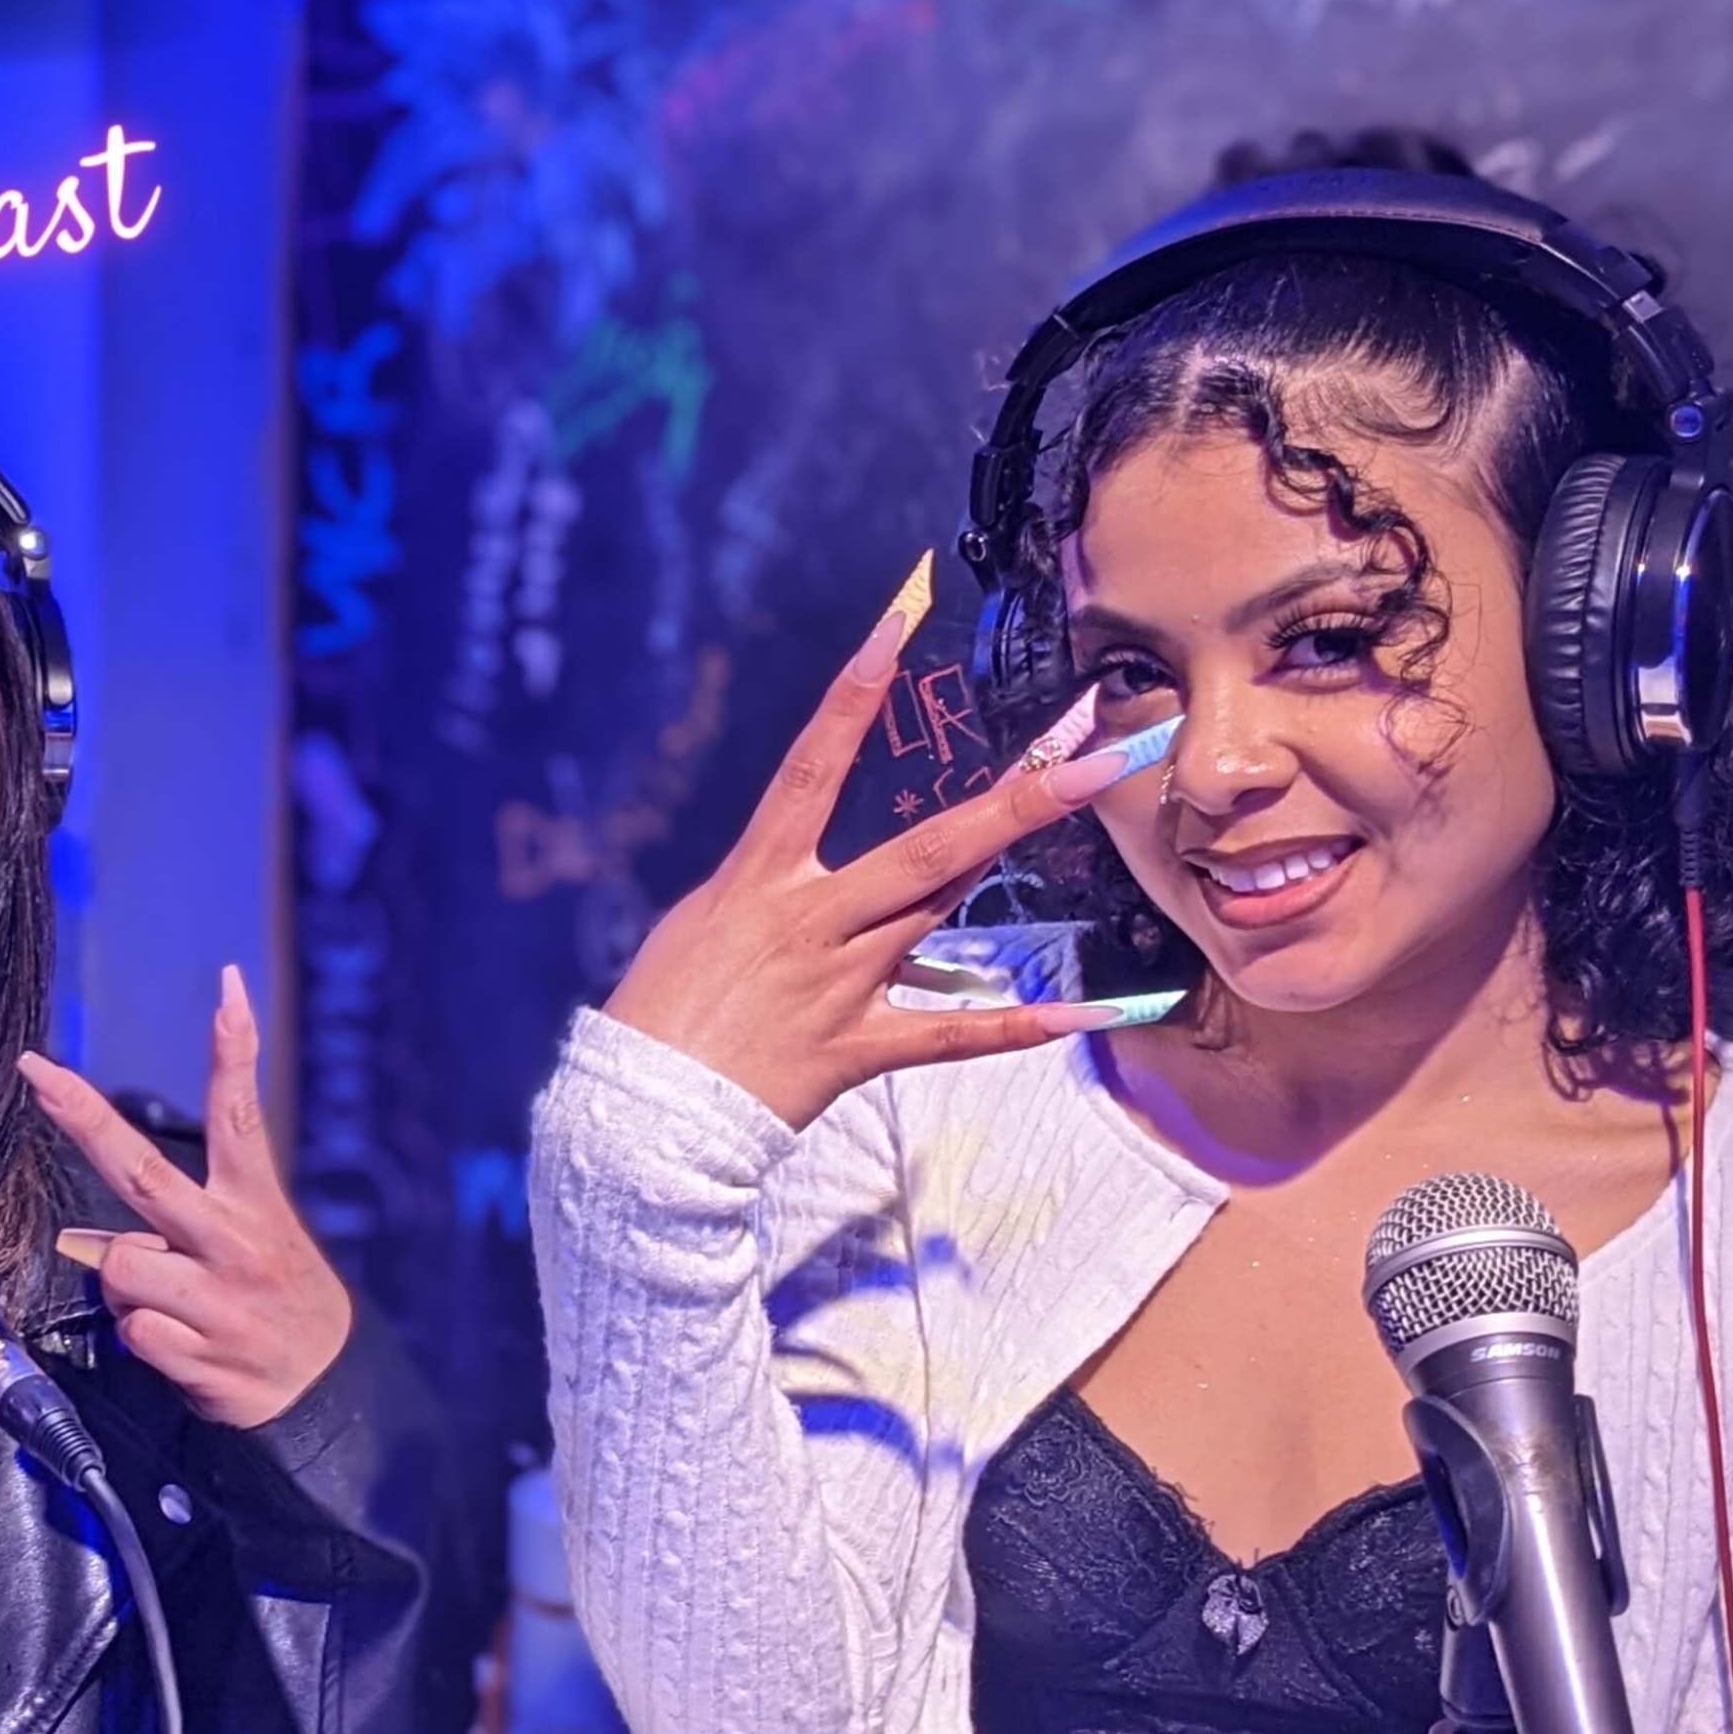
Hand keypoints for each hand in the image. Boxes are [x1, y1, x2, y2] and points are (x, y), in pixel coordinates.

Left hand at [20, 964, 354, 1430]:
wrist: (327, 1387)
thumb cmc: (271, 1298)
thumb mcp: (255, 1239)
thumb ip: (178, 1228)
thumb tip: (81, 1243)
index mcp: (254, 1203)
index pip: (240, 1114)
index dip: (234, 1049)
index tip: (226, 986)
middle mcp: (235, 1242)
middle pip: (144, 1171)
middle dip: (84, 1119)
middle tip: (36, 1072)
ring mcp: (219, 1299)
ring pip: (121, 1265)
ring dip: (125, 1288)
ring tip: (170, 1305)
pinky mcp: (203, 1355)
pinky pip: (131, 1331)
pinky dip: (141, 1338)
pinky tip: (181, 1346)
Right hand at [602, 569, 1175, 1131]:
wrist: (642, 1110)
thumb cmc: (659, 1009)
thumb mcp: (700, 922)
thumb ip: (766, 888)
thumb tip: (807, 866)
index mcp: (760, 878)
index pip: (811, 766)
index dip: (852, 693)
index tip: (897, 623)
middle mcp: (811, 918)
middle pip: (927, 846)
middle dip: (1012, 792)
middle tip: (1087, 743)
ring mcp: (841, 981)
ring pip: (942, 909)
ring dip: (1014, 856)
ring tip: (1088, 802)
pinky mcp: (858, 1045)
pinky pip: (953, 1032)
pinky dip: (1022, 1025)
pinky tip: (1090, 1012)